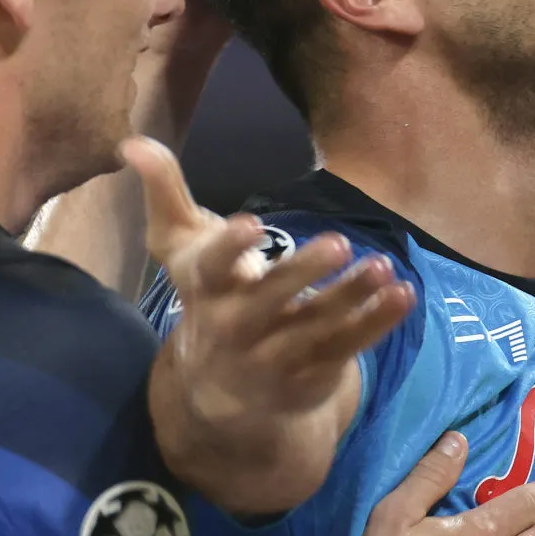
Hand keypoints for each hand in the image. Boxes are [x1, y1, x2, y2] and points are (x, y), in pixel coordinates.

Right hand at [129, 137, 413, 509]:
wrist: (223, 394)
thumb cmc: (208, 298)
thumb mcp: (180, 248)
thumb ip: (163, 192)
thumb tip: (130, 141)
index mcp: (207, 290)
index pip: (213, 267)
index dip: (230, 246)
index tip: (251, 223)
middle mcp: (237, 326)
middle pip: (269, 301)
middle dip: (303, 273)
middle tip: (339, 241)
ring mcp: (275, 355)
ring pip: (316, 326)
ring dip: (353, 297)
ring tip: (385, 267)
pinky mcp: (311, 372)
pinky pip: (347, 347)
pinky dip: (377, 322)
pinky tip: (404, 294)